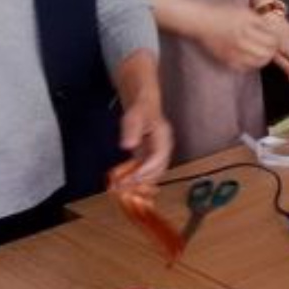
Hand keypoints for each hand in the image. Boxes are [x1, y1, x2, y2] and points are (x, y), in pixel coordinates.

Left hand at [117, 52, 171, 184]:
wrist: (145, 101)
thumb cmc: (141, 106)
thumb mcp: (134, 115)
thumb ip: (131, 129)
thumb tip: (128, 145)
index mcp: (163, 136)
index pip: (158, 157)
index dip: (146, 170)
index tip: (132, 178)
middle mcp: (165, 146)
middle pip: (159, 169)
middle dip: (143, 180)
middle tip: (125, 188)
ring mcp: (160, 151)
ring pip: (155, 172)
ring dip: (141, 182)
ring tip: (124, 188)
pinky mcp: (153, 154)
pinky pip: (149, 170)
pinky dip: (139, 178)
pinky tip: (126, 183)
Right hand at [197, 7, 283, 69]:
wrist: (201, 21)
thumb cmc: (222, 13)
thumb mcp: (244, 12)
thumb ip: (259, 21)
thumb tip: (274, 33)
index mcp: (247, 26)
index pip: (271, 39)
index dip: (277, 41)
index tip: (277, 39)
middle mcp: (241, 39)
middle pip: (267, 52)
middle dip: (273, 51)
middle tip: (272, 48)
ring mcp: (234, 51)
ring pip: (258, 62)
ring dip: (264, 59)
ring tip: (264, 53)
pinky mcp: (227, 59)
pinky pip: (245, 67)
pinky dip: (252, 65)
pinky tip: (251, 58)